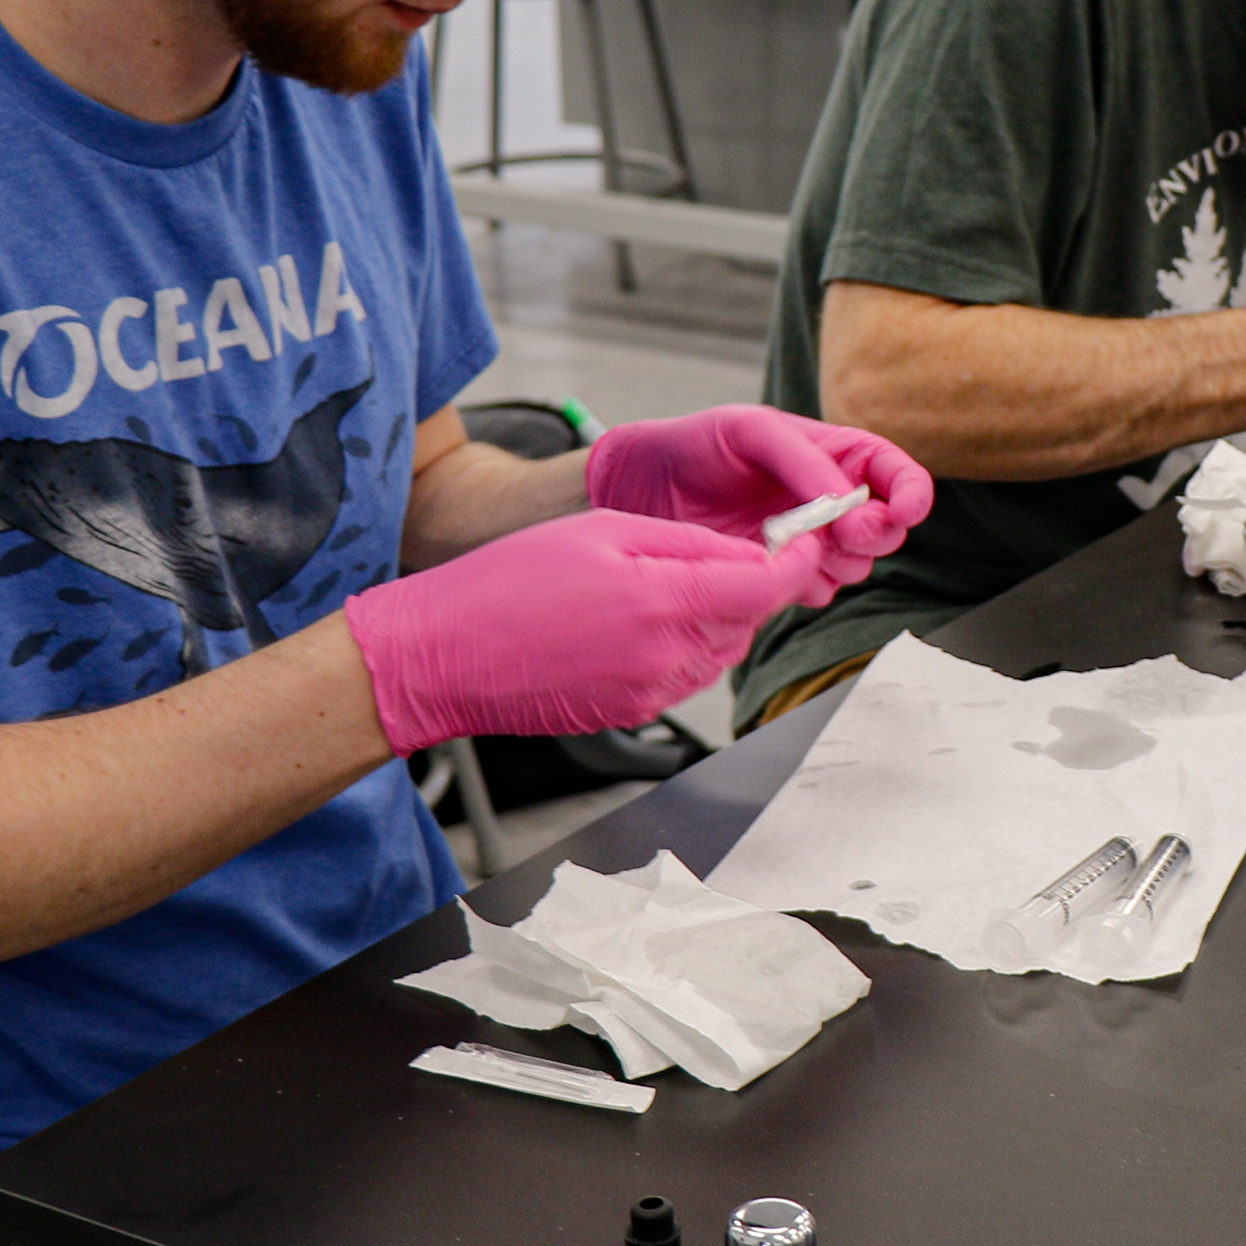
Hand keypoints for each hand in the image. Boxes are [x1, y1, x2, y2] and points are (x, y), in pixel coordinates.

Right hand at [341, 511, 826, 752]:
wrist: (442, 656)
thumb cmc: (508, 583)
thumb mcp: (602, 530)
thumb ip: (687, 542)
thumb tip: (749, 554)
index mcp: (663, 605)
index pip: (768, 588)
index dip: (796, 560)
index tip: (803, 538)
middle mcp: (667, 661)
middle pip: (749, 619)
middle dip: (752, 582)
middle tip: (729, 545)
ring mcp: (651, 696)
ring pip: (721, 648)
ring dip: (717, 614)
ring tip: (664, 579)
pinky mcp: (634, 714)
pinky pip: (685, 673)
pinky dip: (683, 642)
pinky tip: (638, 617)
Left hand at [582, 405, 931, 587]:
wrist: (641, 489)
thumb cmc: (696, 445)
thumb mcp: (750, 430)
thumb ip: (802, 459)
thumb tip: (844, 499)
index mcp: (836, 456)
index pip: (897, 476)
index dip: (912, 494)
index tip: (905, 510)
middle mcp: (832, 502)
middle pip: (887, 531)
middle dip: (874, 533)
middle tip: (841, 530)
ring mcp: (810, 543)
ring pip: (857, 567)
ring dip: (834, 559)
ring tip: (786, 538)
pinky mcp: (783, 576)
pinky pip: (818, 591)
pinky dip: (802, 581)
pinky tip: (767, 561)